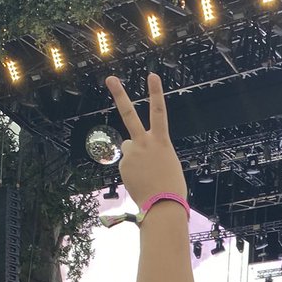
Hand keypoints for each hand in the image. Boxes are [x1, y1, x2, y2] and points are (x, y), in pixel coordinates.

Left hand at [105, 73, 186, 208]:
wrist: (163, 206)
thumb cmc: (171, 187)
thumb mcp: (168, 163)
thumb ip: (152, 150)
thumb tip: (131, 149)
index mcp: (162, 141)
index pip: (159, 112)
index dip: (156, 93)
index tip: (152, 75)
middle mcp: (144, 143)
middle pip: (129, 114)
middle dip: (120, 94)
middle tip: (110, 78)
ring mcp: (131, 154)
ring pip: (129, 148)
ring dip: (134, 156)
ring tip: (146, 173)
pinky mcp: (123, 165)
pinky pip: (127, 165)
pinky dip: (132, 172)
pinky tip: (141, 181)